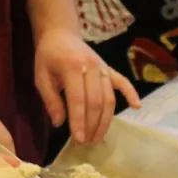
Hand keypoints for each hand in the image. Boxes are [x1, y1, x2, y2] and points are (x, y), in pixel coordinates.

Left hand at [35, 28, 140, 144]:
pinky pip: (122, 82)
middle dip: (92, 125)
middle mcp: (92, 67)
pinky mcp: (109, 68)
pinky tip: (136, 107)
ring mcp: (103, 67)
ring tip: (98, 137)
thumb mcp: (41, 77)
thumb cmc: (48, 57)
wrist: (61, 35)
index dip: (79, 121)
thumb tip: (60, 123)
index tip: (78, 139)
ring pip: (109, 97)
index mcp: (72, 67)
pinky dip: (131, 93)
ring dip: (105, 120)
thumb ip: (50, 100)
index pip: (78, 99)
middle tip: (87, 143)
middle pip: (96, 101)